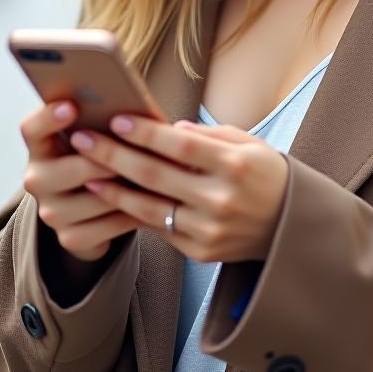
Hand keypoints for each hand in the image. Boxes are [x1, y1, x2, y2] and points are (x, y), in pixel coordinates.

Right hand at [20, 99, 145, 261]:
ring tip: (157, 176)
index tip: (72, 106)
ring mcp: (51, 212)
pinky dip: (133, 213)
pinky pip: (108, 226)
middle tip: (136, 151)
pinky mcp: (69, 238)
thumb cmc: (98, 157)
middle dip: (108, 160)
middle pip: (71, 168)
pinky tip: (154, 203)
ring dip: (128, 188)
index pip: (31, 129)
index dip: (48, 117)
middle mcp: (37, 179)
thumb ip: (102, 121)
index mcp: (40, 146)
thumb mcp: (94, 137)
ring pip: (96, 198)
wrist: (88, 210)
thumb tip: (134, 107)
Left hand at [68, 116, 288, 263]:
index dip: (145, 132)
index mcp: (235, 165)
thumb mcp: (248, 145)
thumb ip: (209, 136)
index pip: (181, 145)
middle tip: (83, 139)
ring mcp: (210, 230)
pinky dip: (135, 212)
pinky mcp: (201, 252)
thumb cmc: (266, 175)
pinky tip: (113, 198)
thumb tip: (169, 127)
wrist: (290, 228)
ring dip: (114, 189)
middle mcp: (221, 199)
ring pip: (150, 207)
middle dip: (114, 155)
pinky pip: (160, 229)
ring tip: (87, 173)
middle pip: (156, 175)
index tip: (115, 119)